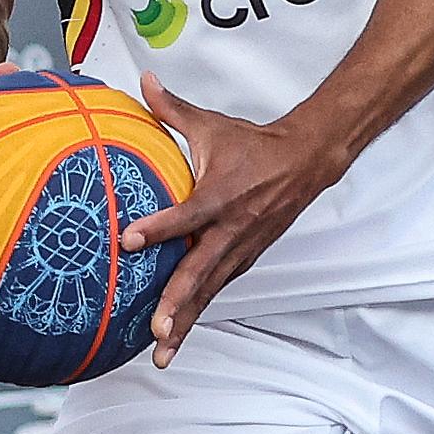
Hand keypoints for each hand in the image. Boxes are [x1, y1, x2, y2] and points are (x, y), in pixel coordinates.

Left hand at [119, 73, 339, 365]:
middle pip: (201, 273)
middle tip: (155, 329)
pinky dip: (197, 314)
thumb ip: (172, 109)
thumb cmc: (254, 145)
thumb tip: (143, 80)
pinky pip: (216, 291)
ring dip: (186, 323)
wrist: (307, 163)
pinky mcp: (244, 260)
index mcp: (221, 196)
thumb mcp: (212, 124)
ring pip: (209, 292)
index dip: (157, 228)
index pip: (186, 215)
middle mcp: (232, 230)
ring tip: (162, 352)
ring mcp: (240, 250)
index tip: (126, 241)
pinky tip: (176, 336)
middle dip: (178, 304)